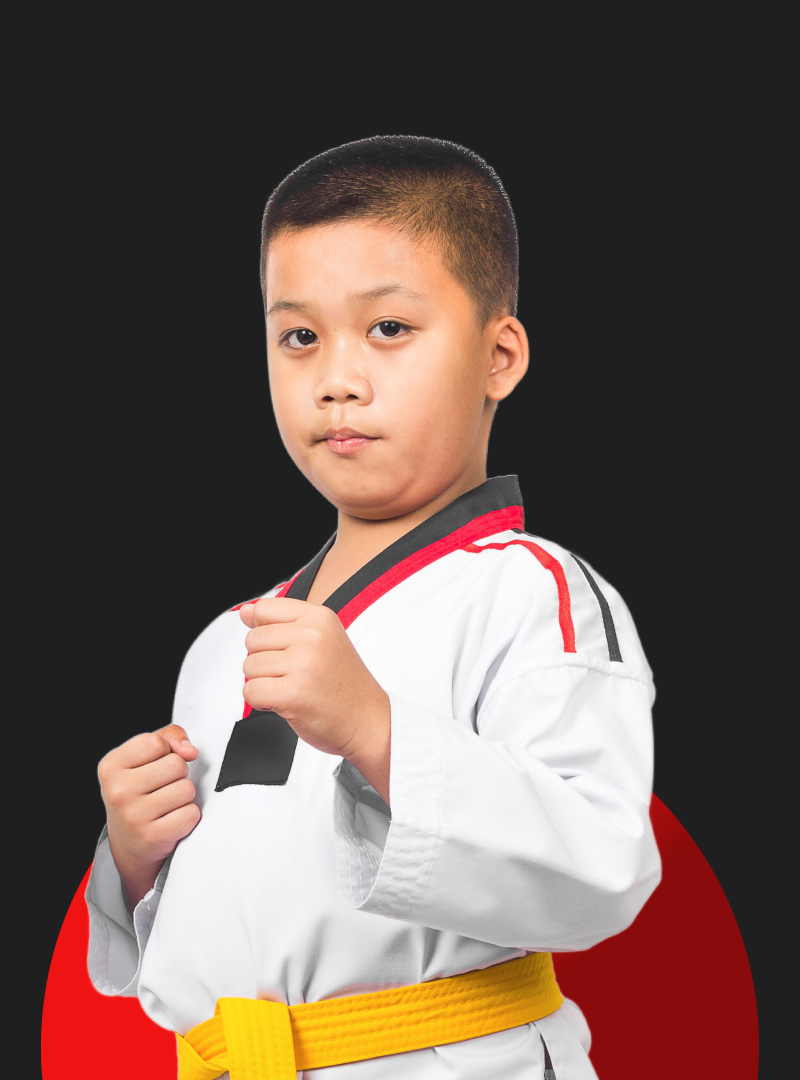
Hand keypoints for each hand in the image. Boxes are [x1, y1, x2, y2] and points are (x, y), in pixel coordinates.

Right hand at [98, 725, 200, 910]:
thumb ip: (169, 737)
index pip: (156, 742)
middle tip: (161, 788)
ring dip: (183, 796)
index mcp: (111, 765)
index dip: (165, 751)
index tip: (154, 765)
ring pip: (186, 788)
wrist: (128, 842)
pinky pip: (191, 814)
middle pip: (176, 764)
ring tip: (165, 804)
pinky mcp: (152, 837)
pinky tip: (170, 820)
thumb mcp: (144, 756)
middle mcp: (118, 791)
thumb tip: (189, 750)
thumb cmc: (140, 790)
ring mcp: (133, 816)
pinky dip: (187, 816)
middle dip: (177, 774)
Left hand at [239, 599, 390, 799]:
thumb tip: (244, 612)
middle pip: (252, 640)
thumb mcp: (320, 640)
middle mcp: (312, 636)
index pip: (264, 609)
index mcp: (319, 617)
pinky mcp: (293, 693)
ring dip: (264, 683)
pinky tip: (285, 702)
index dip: (265, 632)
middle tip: (294, 675)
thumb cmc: (343, 684)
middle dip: (264, 661)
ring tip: (293, 688)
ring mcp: (303, 664)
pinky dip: (262, 702)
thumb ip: (280, 623)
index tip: (285, 649)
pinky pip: (251, 691)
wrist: (368, 721)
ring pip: (249, 667)